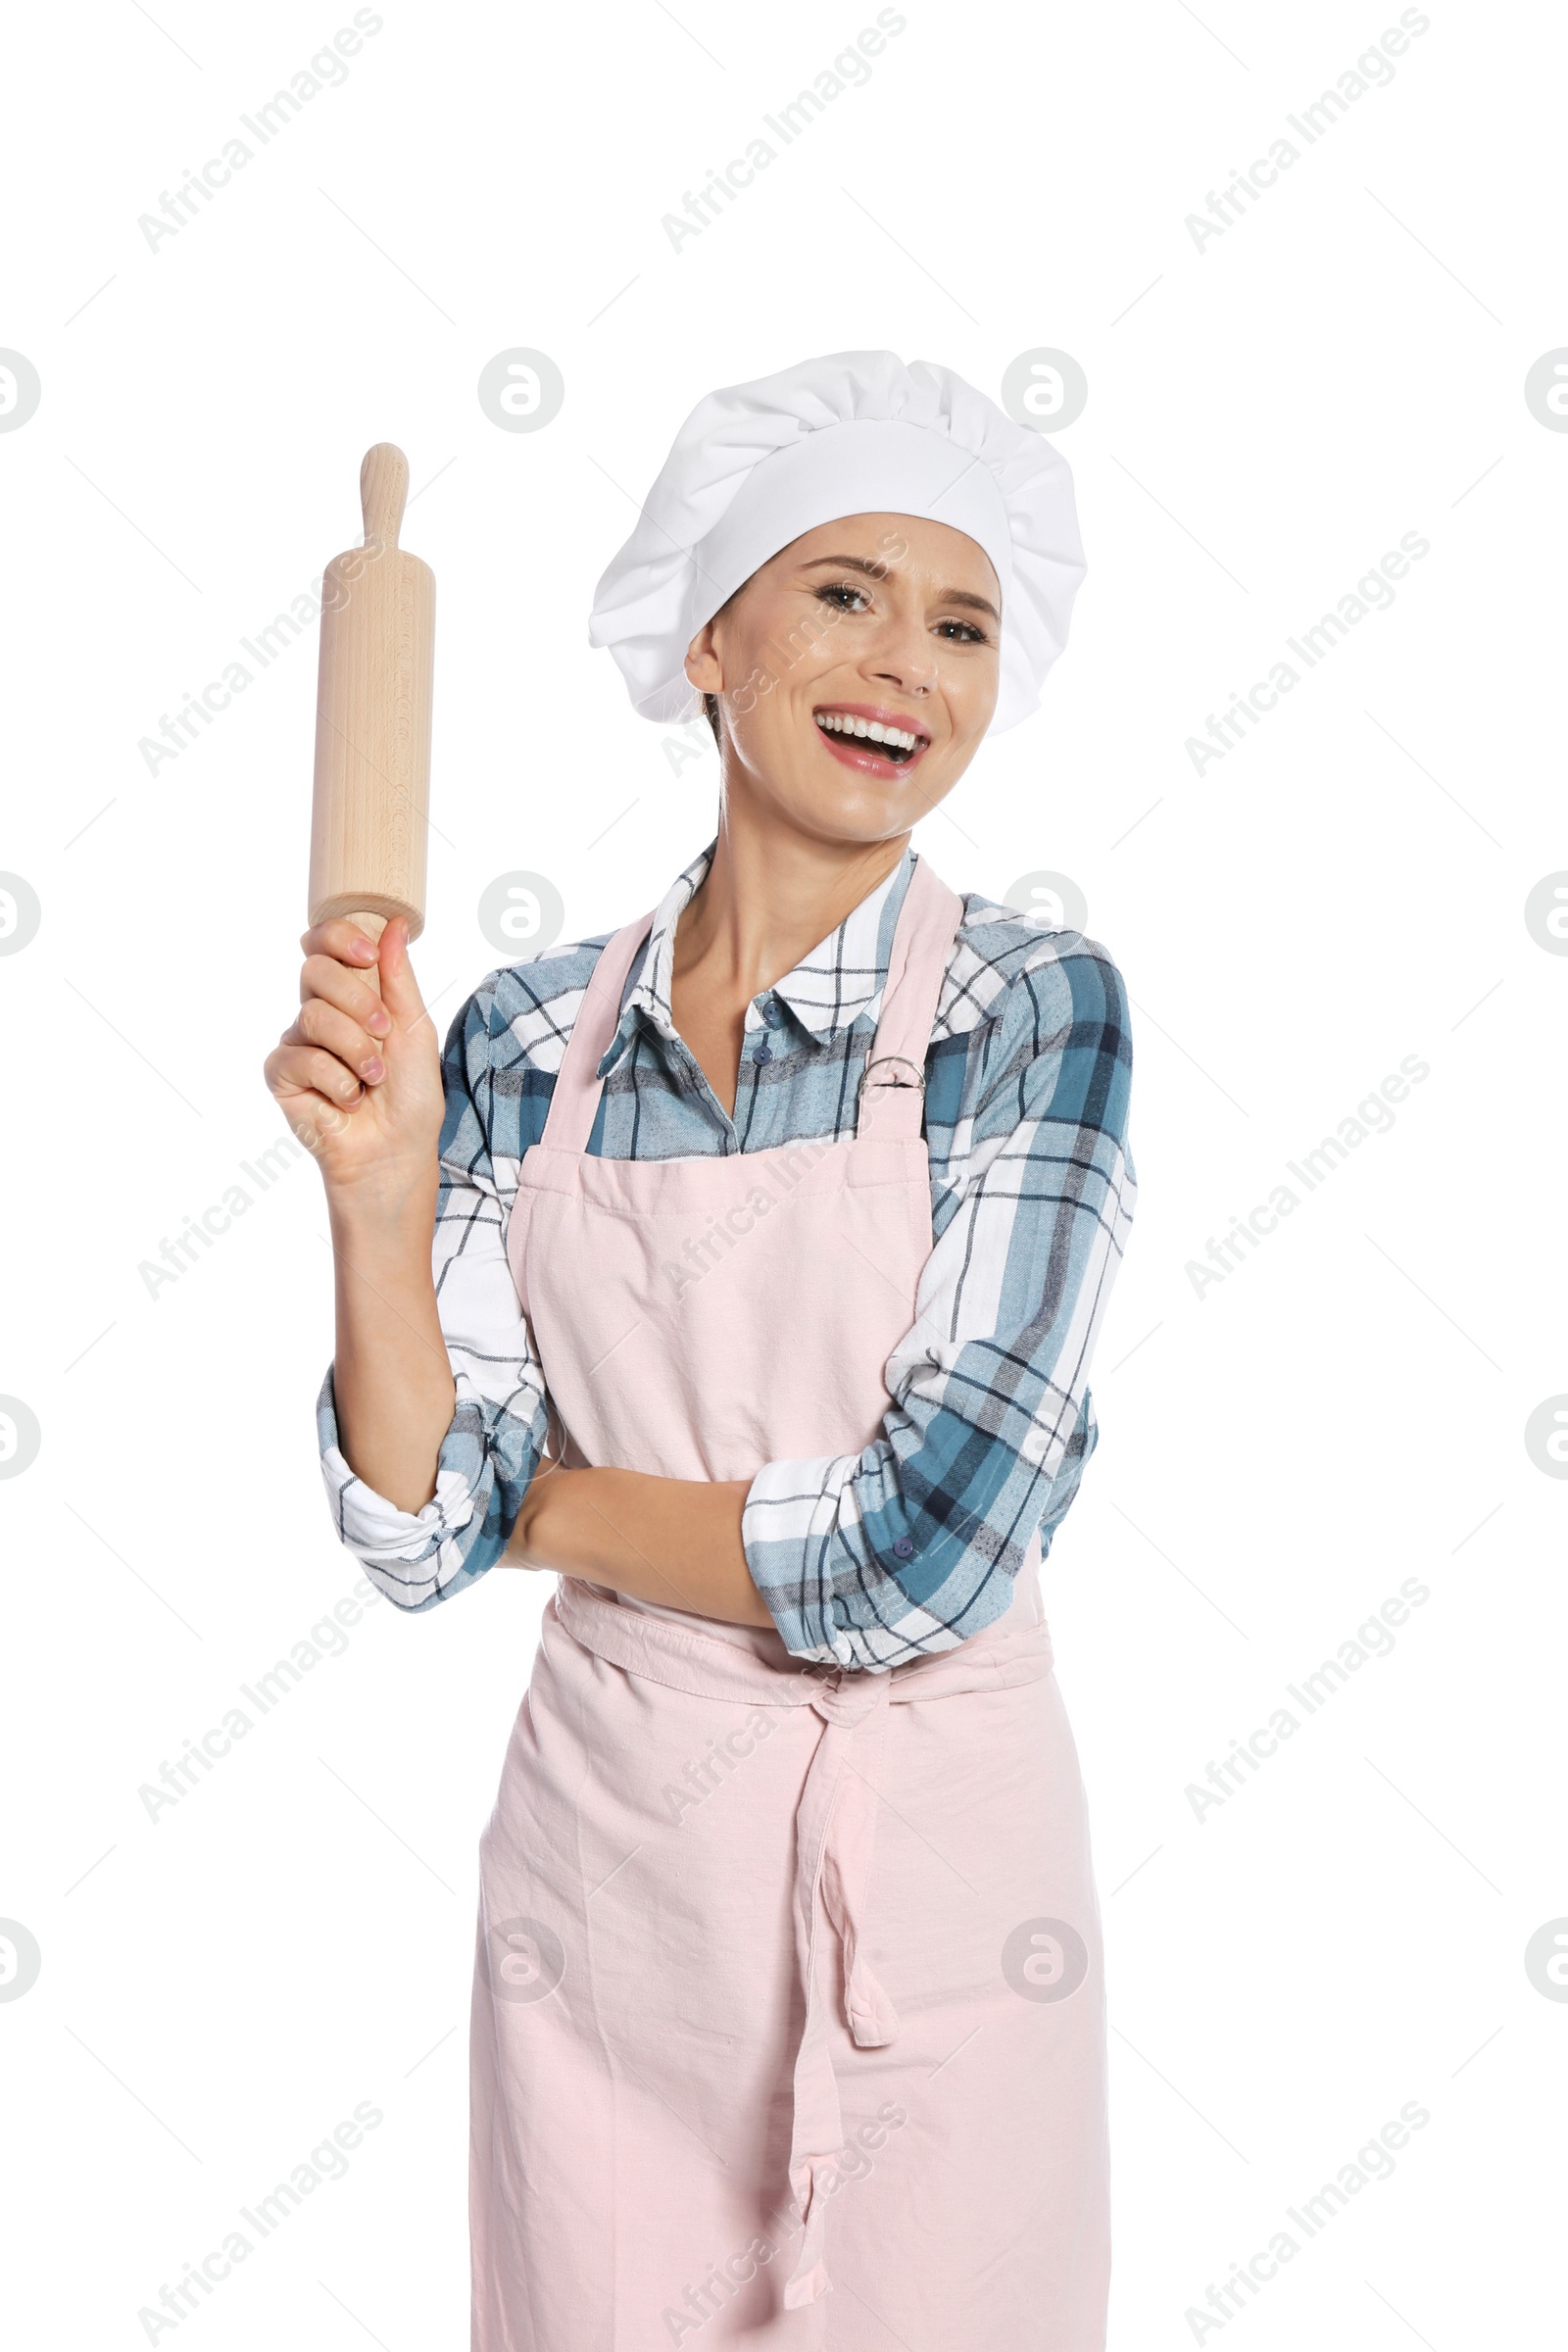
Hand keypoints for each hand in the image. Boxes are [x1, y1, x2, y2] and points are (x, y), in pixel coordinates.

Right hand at [263, 916, 443, 1208]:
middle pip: (315, 971)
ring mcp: (297, 1042)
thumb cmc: (410, 1095)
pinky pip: (299, 1057)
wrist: (396, 1150)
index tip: (367, 954)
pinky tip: (348, 1099)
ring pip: (312, 1015)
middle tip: (383, 1035)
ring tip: (372, 1079)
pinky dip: (335, 1080)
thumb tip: (397, 923)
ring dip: (355, 1050)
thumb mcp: (414, 1029)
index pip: (324, 944)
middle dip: (358, 1002)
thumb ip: (400, 977)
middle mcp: (319, 1012)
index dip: (338, 938)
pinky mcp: (281, 1075)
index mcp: (351, 994)